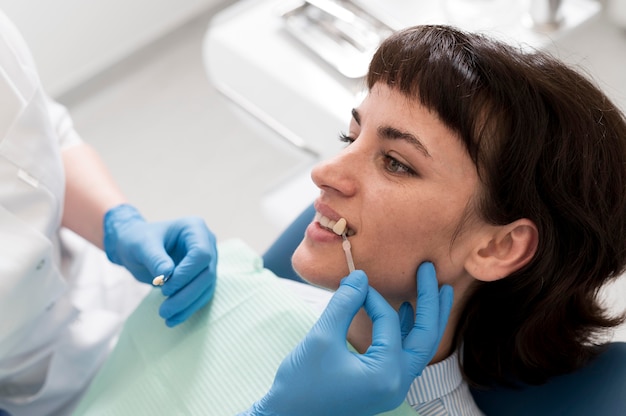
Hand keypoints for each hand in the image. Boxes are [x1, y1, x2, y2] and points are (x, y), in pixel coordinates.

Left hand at [103, 204, 216, 326]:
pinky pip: (202, 294)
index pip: (201, 254)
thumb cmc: (138, 240)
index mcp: (195, 228)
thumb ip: (155, 258)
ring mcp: (208, 260)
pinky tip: (173, 320)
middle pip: (207, 273)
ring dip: (187, 305)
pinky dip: (188, 308)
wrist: (137, 247)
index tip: (164, 287)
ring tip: (165, 316)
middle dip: (186, 294)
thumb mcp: (141, 246)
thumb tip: (167, 276)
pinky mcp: (203, 276)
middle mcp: (207, 243)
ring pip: (206, 287)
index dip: (186, 274)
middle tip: (163, 310)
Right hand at [244, 263, 452, 415]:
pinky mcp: (382, 385)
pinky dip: (407, 332)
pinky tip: (405, 312)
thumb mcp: (321, 337)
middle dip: (431, 303)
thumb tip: (361, 277)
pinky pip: (404, 355)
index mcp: (386, 374)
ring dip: (426, 318)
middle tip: (432, 271)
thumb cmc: (301, 383)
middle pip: (426, 337)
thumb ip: (344, 304)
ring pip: (419, 347)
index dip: (371, 297)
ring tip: (437, 290)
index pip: (388, 323)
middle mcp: (397, 383)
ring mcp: (392, 387)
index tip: (353, 282)